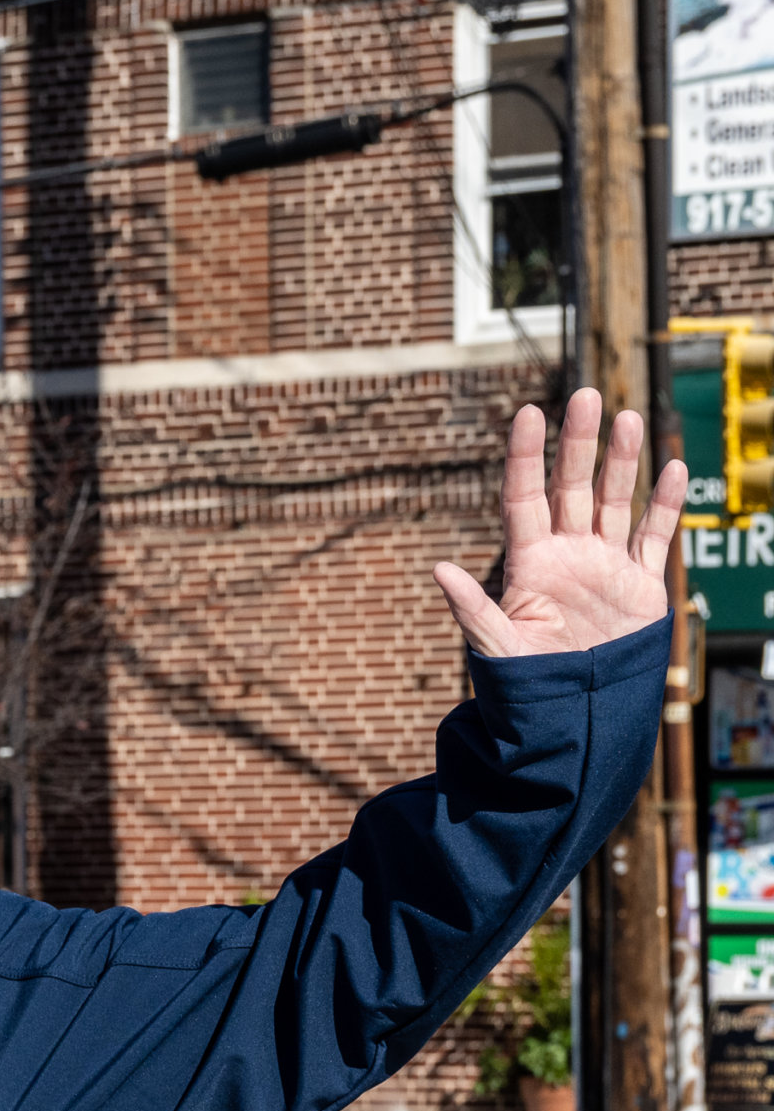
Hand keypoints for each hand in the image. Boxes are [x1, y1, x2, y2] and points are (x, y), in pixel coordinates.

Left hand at [434, 387, 684, 658]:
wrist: (574, 715)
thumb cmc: (525, 683)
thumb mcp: (496, 646)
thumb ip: (472, 608)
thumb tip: (438, 569)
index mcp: (527, 561)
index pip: (523, 497)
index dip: (525, 456)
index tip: (527, 412)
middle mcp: (565, 552)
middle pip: (571, 486)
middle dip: (578, 442)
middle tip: (585, 395)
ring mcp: (604, 563)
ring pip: (613, 499)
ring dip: (622, 461)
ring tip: (628, 417)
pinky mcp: (640, 583)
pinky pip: (654, 535)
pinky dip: (665, 505)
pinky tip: (673, 468)